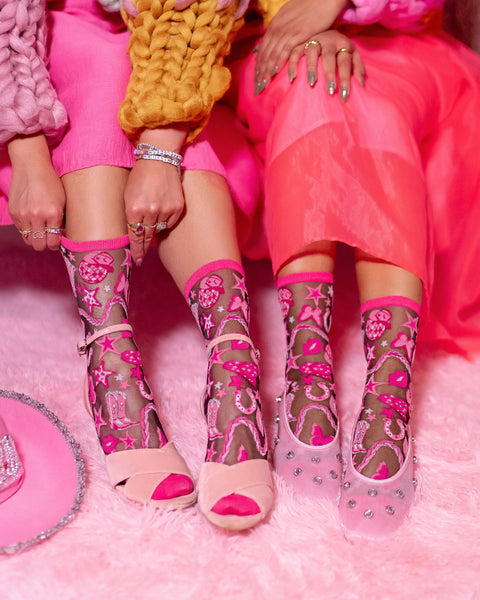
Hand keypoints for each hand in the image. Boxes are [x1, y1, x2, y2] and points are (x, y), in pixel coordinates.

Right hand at [8, 134, 65, 250]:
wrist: (31, 166)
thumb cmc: (51, 182)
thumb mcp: (63, 201)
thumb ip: (61, 220)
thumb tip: (61, 236)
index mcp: (53, 213)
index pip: (53, 242)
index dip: (55, 245)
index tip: (57, 243)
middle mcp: (37, 215)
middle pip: (39, 245)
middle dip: (45, 245)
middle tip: (48, 239)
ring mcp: (23, 214)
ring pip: (28, 240)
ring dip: (35, 238)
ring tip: (40, 230)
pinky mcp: (14, 212)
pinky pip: (21, 230)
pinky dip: (27, 229)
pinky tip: (32, 221)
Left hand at [125, 152, 184, 265]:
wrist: (159, 159)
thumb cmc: (140, 176)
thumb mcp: (128, 195)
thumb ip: (131, 216)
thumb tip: (136, 235)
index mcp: (133, 208)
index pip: (135, 236)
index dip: (136, 250)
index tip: (136, 261)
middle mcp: (150, 211)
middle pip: (147, 236)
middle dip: (143, 248)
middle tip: (141, 258)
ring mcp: (165, 209)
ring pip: (159, 229)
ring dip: (155, 226)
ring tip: (153, 214)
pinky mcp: (177, 207)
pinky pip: (170, 222)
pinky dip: (166, 219)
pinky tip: (163, 208)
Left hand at [254, 0, 348, 92]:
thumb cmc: (311, 7)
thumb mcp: (292, 17)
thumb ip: (284, 29)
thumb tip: (277, 39)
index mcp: (275, 25)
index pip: (263, 48)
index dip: (259, 65)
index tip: (257, 79)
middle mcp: (277, 28)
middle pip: (265, 54)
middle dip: (260, 72)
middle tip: (257, 88)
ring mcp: (286, 30)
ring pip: (272, 54)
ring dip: (266, 71)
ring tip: (263, 85)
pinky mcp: (297, 33)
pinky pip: (284, 50)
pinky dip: (278, 62)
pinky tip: (275, 72)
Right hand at [288, 30, 365, 100]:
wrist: (327, 29)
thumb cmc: (340, 48)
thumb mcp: (353, 54)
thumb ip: (358, 68)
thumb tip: (361, 84)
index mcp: (343, 44)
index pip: (345, 62)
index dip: (345, 78)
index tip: (344, 95)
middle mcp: (328, 40)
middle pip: (329, 56)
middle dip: (330, 73)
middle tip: (331, 90)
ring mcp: (314, 40)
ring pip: (312, 51)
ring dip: (311, 67)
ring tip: (312, 83)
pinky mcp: (302, 42)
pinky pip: (295, 52)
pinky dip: (292, 64)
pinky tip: (292, 77)